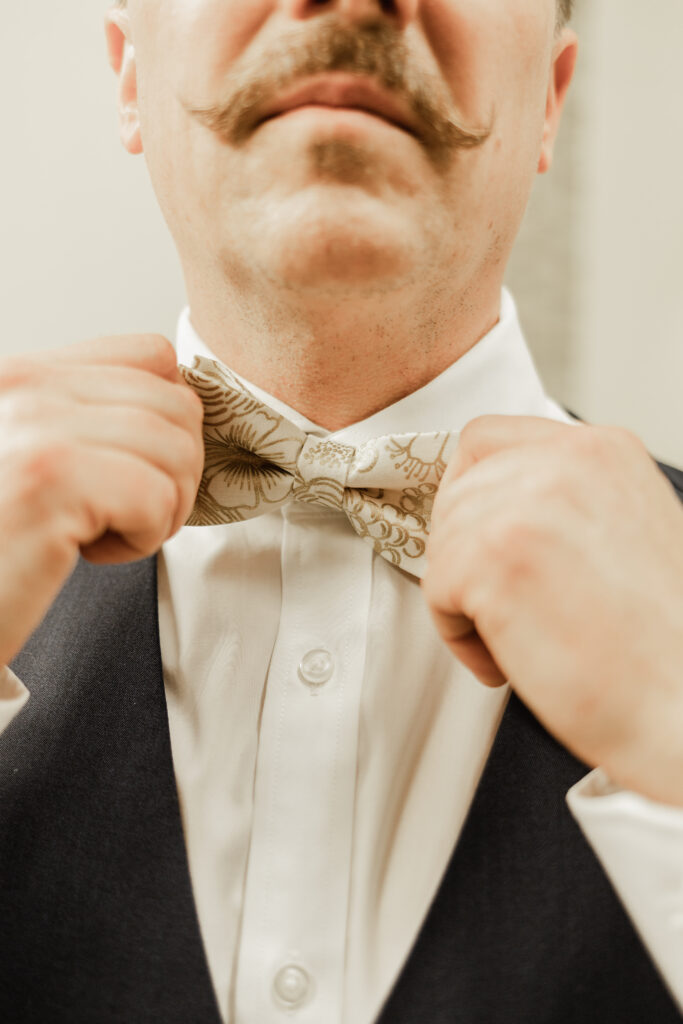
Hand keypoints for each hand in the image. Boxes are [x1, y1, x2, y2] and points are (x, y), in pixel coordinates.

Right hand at [0, 335, 204, 665]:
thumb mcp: (27, 456)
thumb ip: (81, 420)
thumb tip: (176, 412)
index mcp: (21, 373)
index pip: (153, 356)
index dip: (171, 421)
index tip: (141, 468)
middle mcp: (24, 386)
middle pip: (177, 405)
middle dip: (176, 472)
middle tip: (125, 513)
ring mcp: (35, 427)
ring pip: (177, 450)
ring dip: (161, 508)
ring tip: (103, 532)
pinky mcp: (47, 481)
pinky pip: (155, 497)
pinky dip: (142, 539)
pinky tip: (87, 552)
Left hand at [422, 415, 682, 805]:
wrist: (680, 707)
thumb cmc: (659, 640)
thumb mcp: (626, 528)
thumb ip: (565, 498)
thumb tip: (496, 500)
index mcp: (601, 450)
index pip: (487, 439)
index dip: (466, 491)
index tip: (476, 538)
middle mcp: (564, 463)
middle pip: (457, 492)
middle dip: (464, 553)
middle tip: (501, 606)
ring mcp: (525, 506)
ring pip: (442, 542)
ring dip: (464, 597)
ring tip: (517, 638)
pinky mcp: (492, 559)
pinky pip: (436, 589)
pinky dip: (459, 634)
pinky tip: (508, 659)